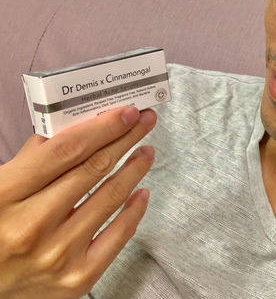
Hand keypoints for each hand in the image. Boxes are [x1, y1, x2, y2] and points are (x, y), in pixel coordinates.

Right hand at [0, 106, 156, 298]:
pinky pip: (118, 236)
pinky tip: (141, 191)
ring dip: (135, 168)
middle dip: (126, 139)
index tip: (126, 114)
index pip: (68, 150)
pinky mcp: (77, 277)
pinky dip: (135, 210)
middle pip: (93, 169)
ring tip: (145, 152)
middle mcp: (32, 225)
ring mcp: (57, 254)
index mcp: (6, 194)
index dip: (104, 127)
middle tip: (144, 123)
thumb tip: (78, 127)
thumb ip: (34, 158)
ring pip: (110, 198)